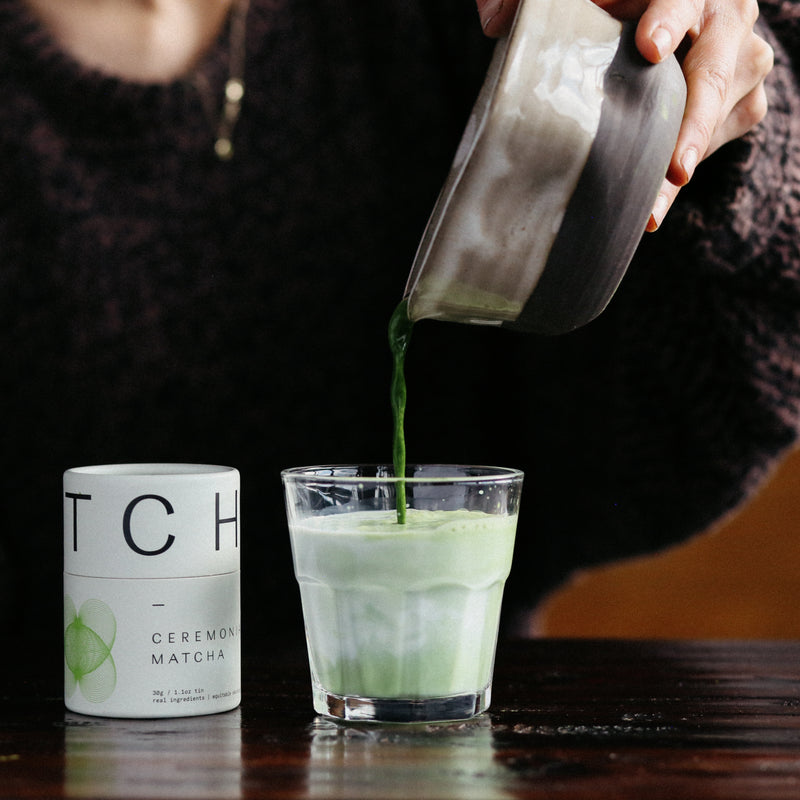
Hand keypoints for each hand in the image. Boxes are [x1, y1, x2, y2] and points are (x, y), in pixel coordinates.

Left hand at [475, 0, 773, 230]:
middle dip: (694, 124)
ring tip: (652, 210)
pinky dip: (681, 177)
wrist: (657, 32)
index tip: (646, 49)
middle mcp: (726, 18)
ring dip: (682, 166)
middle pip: (715, 71)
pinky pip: (719, 143)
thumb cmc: (610, 11)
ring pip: (720, 116)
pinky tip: (652, 205)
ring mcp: (741, 61)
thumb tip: (496, 23)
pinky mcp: (742, 101)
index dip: (667, 19)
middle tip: (675, 169)